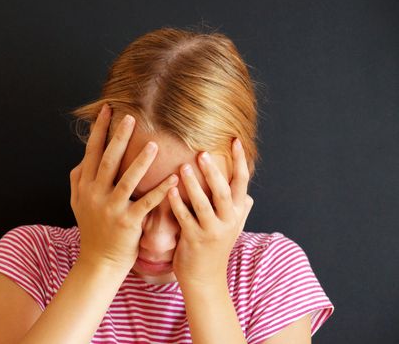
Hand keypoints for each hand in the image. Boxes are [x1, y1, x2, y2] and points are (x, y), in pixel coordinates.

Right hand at [70, 104, 178, 271]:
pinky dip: (160, 190)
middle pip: (108, 160)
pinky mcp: (128, 222)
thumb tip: (81, 159)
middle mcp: (96, 194)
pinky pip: (146, 203)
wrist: (99, 261)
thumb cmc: (93, 230)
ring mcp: (111, 209)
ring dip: (141, 161)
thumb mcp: (77, 204)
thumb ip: (78, 180)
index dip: (99, 130)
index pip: (92, 152)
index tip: (107, 110)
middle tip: (131, 117)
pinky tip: (174, 177)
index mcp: (86, 186)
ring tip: (154, 143)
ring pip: (127, 179)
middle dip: (119, 137)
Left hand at [168, 138, 253, 287]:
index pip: (241, 182)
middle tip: (203, 152)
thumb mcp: (232, 228)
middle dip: (214, 172)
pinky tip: (170, 190)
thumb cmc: (215, 248)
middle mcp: (228, 221)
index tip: (235, 140)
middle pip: (223, 192)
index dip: (240, 161)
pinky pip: (185, 218)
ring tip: (184, 167)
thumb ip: (239, 211)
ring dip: (194, 185)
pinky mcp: (194, 240)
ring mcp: (211, 231)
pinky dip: (178, 204)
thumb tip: (249, 196)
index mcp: (236, 213)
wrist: (205, 278)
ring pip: (204, 204)